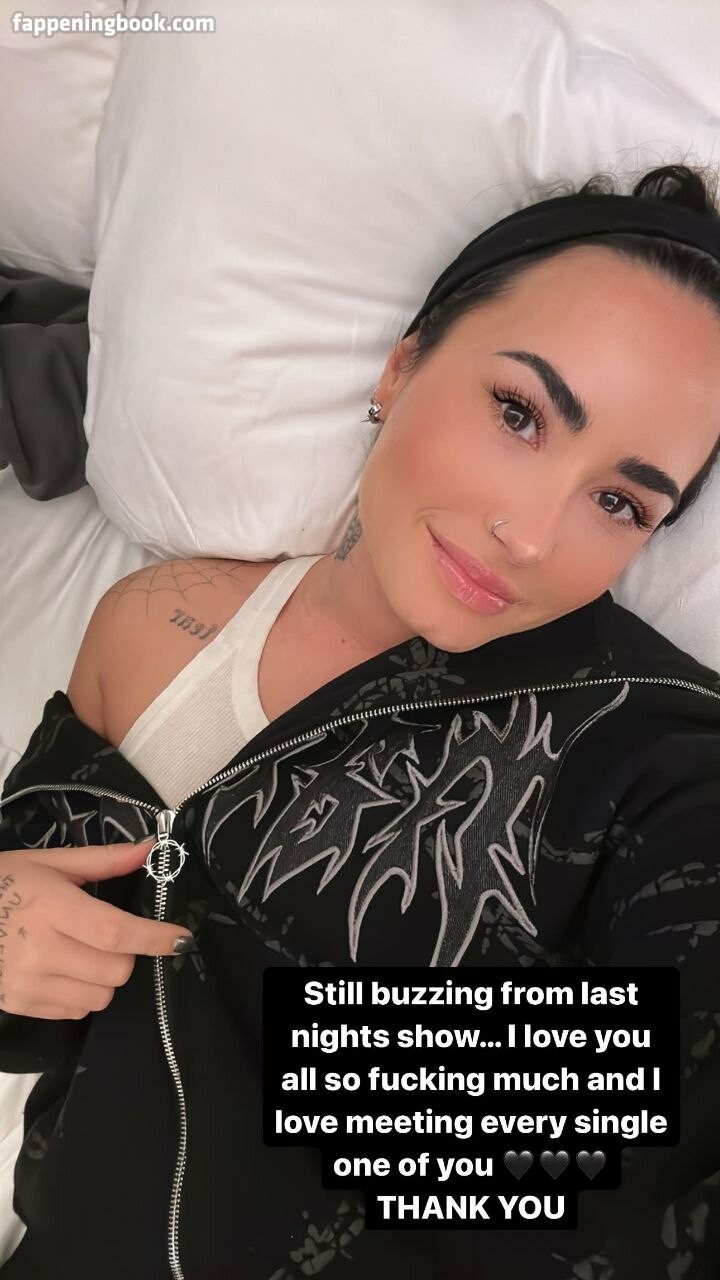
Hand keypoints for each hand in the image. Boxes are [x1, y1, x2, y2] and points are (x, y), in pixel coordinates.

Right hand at [0, 839, 194, 1019]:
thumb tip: (150, 850)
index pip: (116, 932)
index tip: (184, 939)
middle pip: (116, 969)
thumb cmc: (1, 882)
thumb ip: (102, 860)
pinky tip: (65, 970)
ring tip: (83, 951)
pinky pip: (77, 1011)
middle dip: (127, 954)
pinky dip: (84, 993)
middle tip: (109, 935)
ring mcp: (28, 983)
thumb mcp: (48, 862)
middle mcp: (40, 949)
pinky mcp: (20, 1005)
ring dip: (106, 976)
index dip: (156, 938)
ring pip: (101, 995)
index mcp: (51, 906)